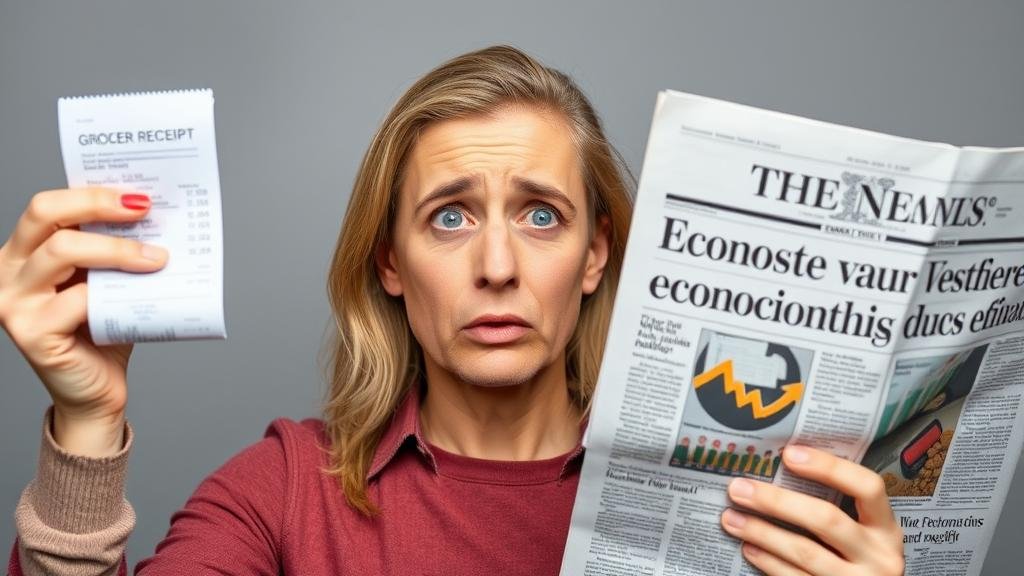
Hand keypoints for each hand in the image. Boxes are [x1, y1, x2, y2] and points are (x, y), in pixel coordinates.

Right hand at [0, 187, 167, 455]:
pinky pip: (77, 298)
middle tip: (145, 209)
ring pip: (63, 251)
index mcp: (23, 252)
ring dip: (117, 250)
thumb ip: (114, 250)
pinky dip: (112, 293)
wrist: (98, 391)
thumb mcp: (107, 280)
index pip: (48, 206)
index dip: (91, 192)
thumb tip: (157, 214)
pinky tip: (139, 296)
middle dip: (98, 205)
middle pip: (46, 215)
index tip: (138, 192)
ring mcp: (12, 302)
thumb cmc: (103, 331)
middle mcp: (6, 271)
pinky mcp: (30, 332)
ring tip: (157, 257)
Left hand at [720, 445, 903, 575]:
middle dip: (777, 502)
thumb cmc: (857, 559)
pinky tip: (748, 548)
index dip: (829, 467)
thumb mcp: (861, 534)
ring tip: (731, 519)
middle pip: (826, 520)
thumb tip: (779, 471)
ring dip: (763, 533)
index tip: (789, 454)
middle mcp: (879, 556)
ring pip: (806, 552)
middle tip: (739, 488)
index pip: (867, 487)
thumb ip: (835, 508)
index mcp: (886, 529)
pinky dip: (769, 562)